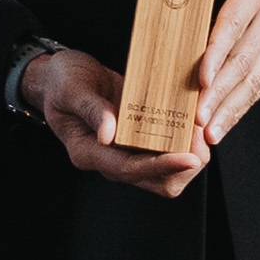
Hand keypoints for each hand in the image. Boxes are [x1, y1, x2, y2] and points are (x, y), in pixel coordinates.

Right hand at [22, 47, 205, 198]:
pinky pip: (167, 149)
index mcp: (89, 153)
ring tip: (197, 123)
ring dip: (188, 152)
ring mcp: (126, 151)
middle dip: (184, 164)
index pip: (130, 169)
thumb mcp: (71, 89)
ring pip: (168, 170)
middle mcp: (110, 159)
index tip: (190, 158)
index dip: (162, 166)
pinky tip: (191, 116)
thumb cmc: (61, 82)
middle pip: (157, 182)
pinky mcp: (139, 140)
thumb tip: (109, 133)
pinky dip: (183, 138)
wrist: (61, 77)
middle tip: (198, 133)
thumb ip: (91, 110)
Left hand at [181, 0, 259, 143]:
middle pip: (245, 58)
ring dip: (231, 108)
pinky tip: (221, 127)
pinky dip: (242, 107)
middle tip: (196, 117)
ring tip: (206, 134)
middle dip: (221, 92)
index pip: (238, 18)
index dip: (219, 48)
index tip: (202, 74)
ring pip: (255, 78)